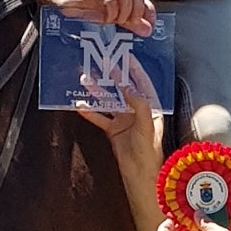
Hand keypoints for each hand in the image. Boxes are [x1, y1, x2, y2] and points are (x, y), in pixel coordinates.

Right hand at [51, 0, 155, 35]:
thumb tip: (147, 30)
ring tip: (116, 21)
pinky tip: (106, 19)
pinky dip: (111, 12)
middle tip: (128, 23)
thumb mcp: (114, 16)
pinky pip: (109, 0)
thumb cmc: (89, 7)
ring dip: (123, 12)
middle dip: (135, 10)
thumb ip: (131, 23)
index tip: (148, 23)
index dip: (147, 9)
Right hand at [78, 63, 163, 187]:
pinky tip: (80, 105)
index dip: (135, 69)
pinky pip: (100, 118)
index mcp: (151, 108)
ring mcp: (124, 120)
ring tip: (86, 79)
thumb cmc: (149, 152)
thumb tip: (128, 88)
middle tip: (102, 62)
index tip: (126, 56)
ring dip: (97, 91)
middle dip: (113, 76)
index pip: (143, 83)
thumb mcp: (147, 125)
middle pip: (123, 89)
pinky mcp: (113, 130)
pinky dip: (90, 112)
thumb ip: (139, 105)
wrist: (139, 173)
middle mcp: (137, 111)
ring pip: (109, 101)